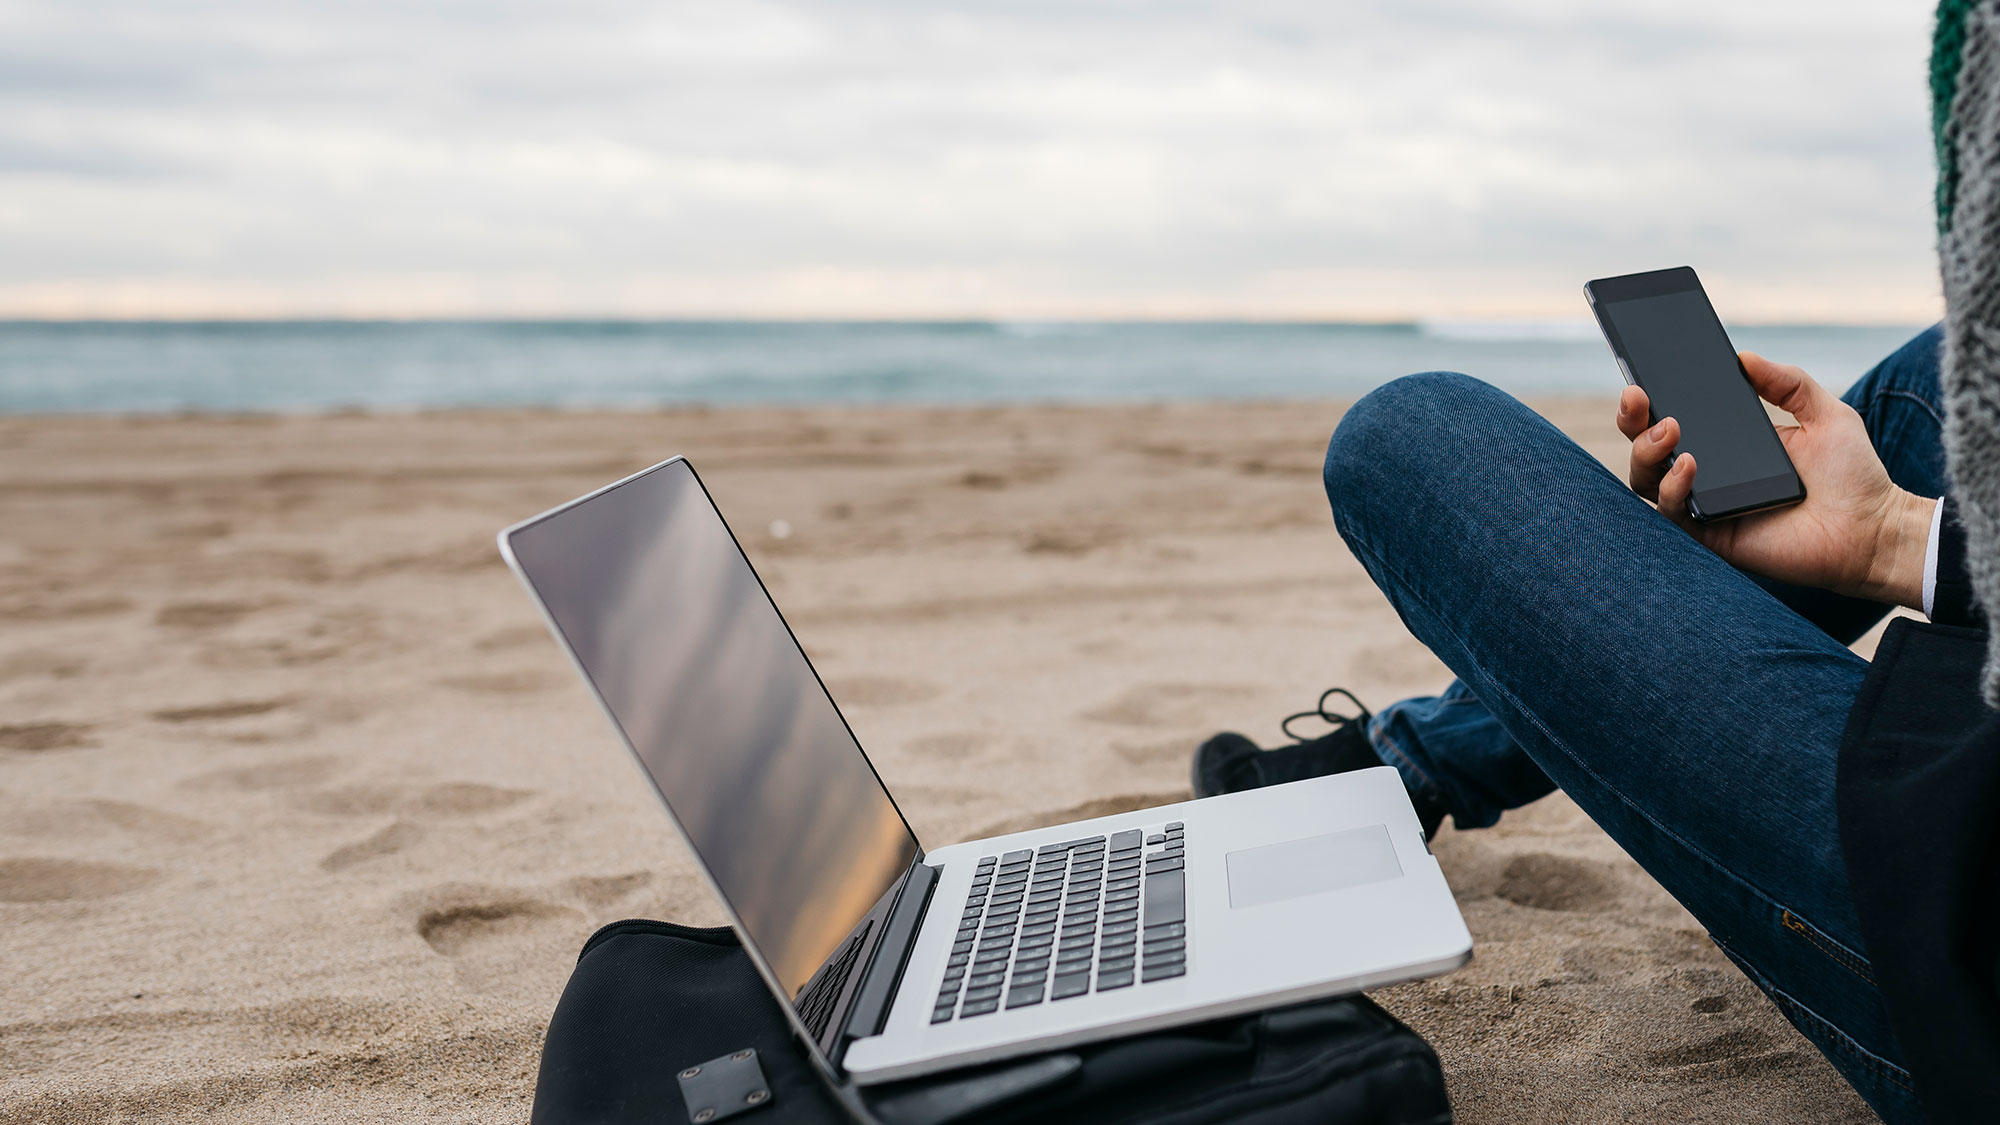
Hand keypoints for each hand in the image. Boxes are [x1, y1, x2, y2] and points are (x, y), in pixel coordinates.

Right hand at [1616, 353, 1937, 608]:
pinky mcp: (1711, 535)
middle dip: (1632, 420)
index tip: (1641, 375)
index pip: (1674, 418)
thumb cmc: (1853, 475)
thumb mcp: (1824, 413)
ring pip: (1647, 480)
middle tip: (1638, 396)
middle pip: (1647, 448)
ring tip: (1668, 429)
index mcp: (1728, 444)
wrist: (1875, 528)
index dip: (1650, 400)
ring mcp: (1706, 504)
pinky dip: (1673, 487)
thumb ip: (1787, 382)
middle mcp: (1708, 474)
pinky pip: (1672, 513)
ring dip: (1646, 452)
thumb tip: (1743, 357)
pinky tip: (1690, 465)